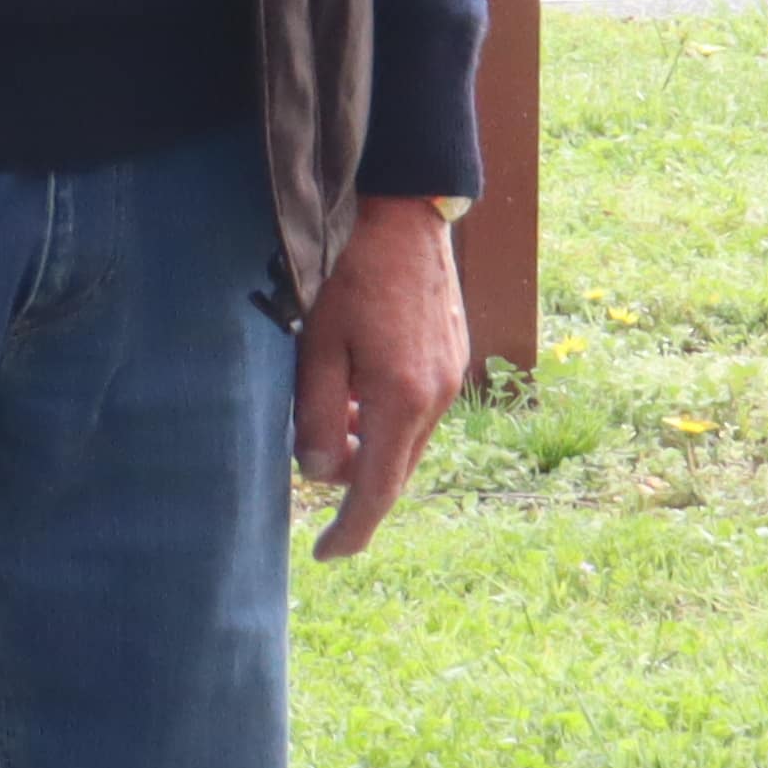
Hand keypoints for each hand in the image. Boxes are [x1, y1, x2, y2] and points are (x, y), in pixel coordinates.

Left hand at [292, 195, 472, 560]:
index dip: (349, 531)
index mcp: (402, 399)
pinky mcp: (454, 356)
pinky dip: (387, 417)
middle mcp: (438, 397)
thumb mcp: (316, 345)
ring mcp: (452, 376)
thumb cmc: (349, 273)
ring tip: (332, 410)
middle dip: (355, 484)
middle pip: (395, 471)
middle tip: (313, 469)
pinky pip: (419, 411)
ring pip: (407, 441)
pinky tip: (358, 384)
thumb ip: (318, 416)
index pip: (377, 492)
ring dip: (370, 445)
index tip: (322, 554)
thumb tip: (321, 475)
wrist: (402, 212)